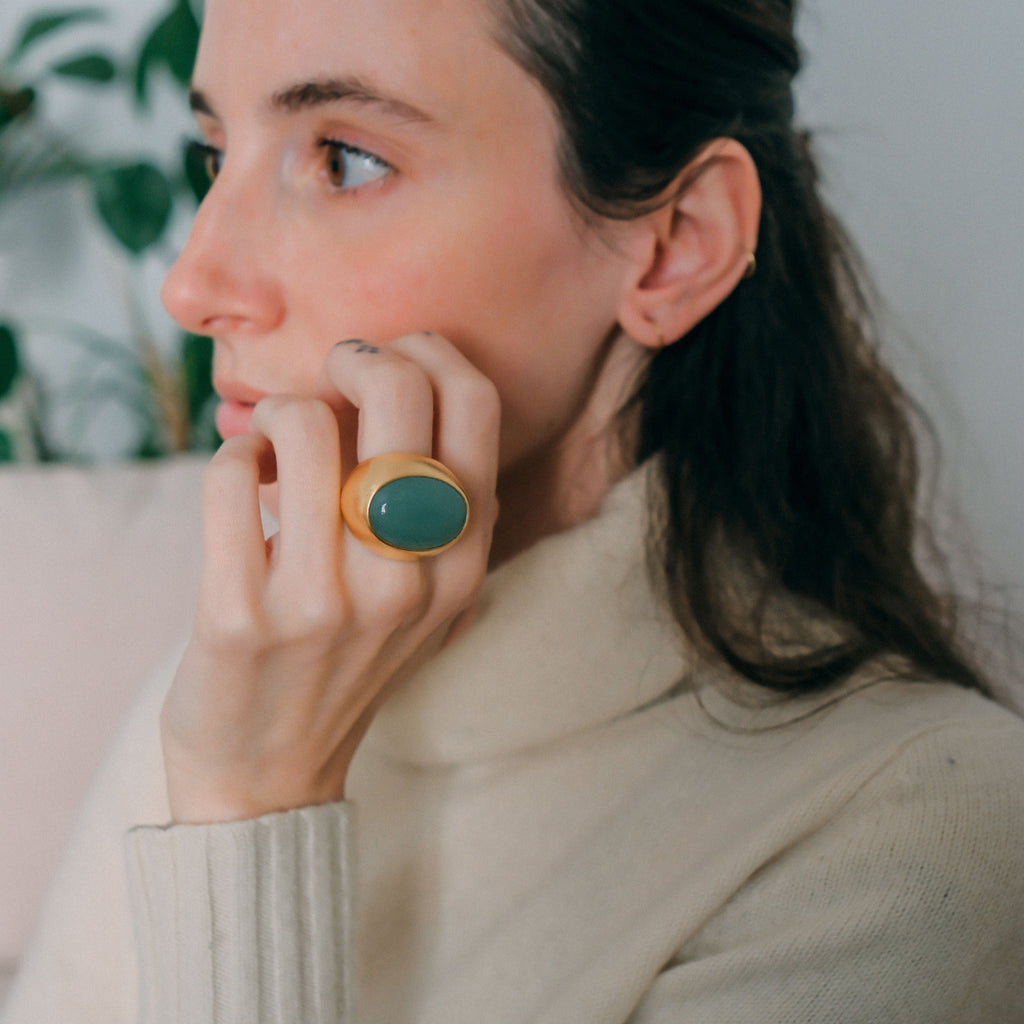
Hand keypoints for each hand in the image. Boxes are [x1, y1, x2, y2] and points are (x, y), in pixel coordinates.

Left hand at [160, 333, 499, 823]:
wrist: (272, 771)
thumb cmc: (350, 660)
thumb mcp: (429, 597)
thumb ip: (438, 507)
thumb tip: (393, 375)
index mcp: (461, 565)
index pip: (474, 409)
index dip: (429, 352)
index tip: (391, 358)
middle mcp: (406, 581)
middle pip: (397, 394)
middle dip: (355, 357)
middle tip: (331, 377)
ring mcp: (323, 602)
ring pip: (303, 424)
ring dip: (282, 415)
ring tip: (276, 448)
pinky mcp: (240, 618)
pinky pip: (229, 474)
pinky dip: (230, 455)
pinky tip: (241, 480)